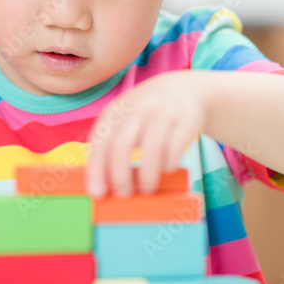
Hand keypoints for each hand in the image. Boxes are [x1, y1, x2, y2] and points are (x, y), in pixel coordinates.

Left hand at [85, 71, 207, 197]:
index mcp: (117, 111)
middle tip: (124, 194)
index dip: (97, 168)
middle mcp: (138, 110)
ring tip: (147, 188)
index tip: (97, 192)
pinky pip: (175, 147)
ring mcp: (163, 114)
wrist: (185, 89)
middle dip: (120, 175)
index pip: (100, 141)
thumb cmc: (147, 114)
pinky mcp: (186, 121)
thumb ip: (111, 144)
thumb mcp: (125, 119)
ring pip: (151, 148)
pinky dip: (169, 163)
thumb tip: (100, 183)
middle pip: (122, 145)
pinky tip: (167, 169)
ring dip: (147, 175)